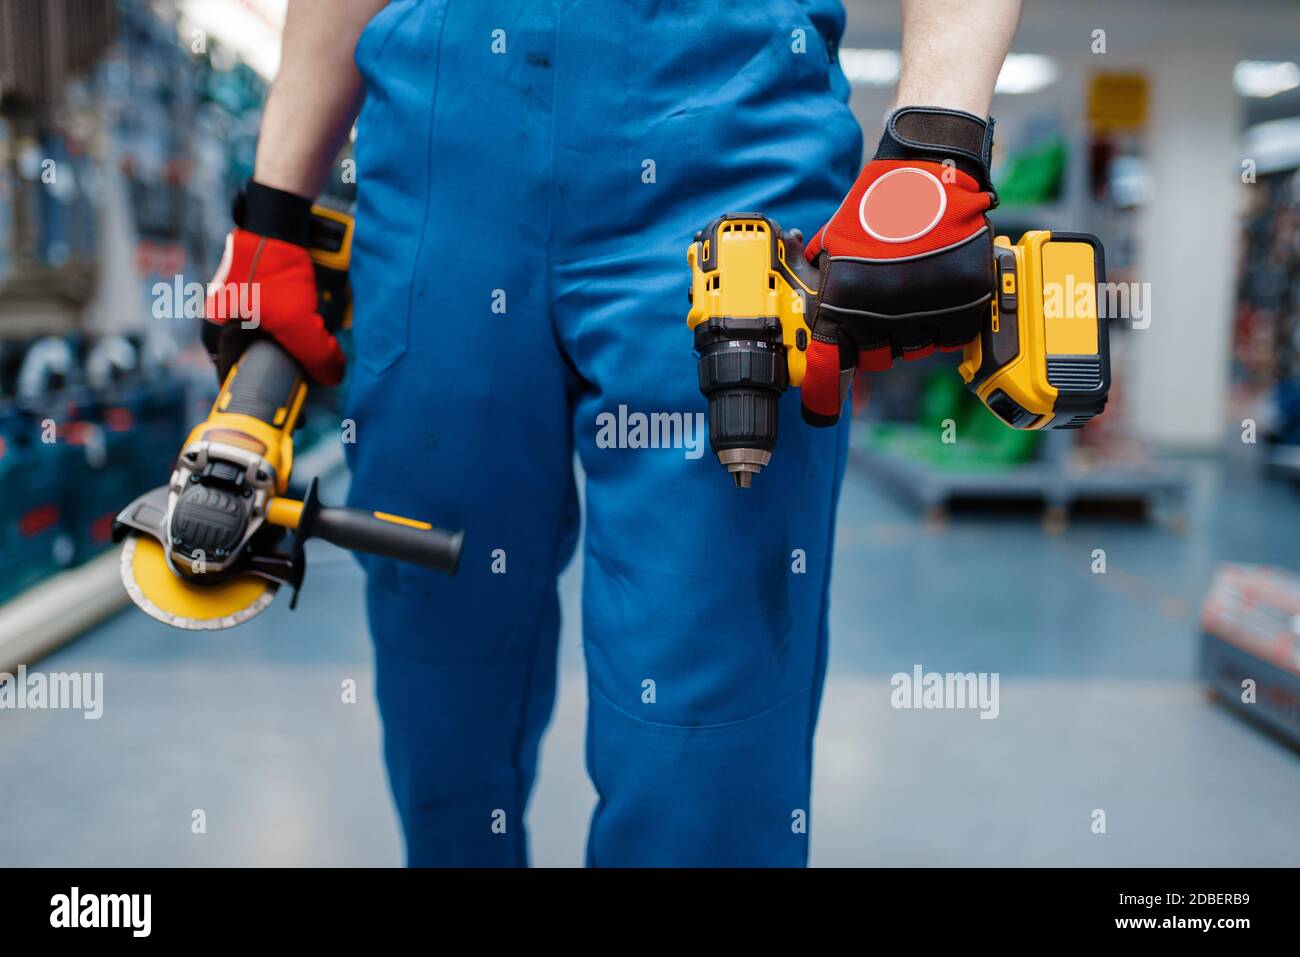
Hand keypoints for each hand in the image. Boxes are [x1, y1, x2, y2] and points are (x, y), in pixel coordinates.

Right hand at [203, 181, 344, 385]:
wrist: (275, 220)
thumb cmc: (273, 270)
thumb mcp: (300, 322)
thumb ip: (317, 356)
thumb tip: (331, 377)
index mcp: (217, 334)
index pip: (234, 381)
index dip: (261, 399)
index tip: (285, 411)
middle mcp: (221, 320)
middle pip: (256, 359)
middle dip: (285, 367)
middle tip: (307, 375)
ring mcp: (238, 303)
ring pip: (270, 336)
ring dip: (293, 339)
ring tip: (314, 335)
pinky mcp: (257, 288)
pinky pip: (280, 314)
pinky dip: (299, 318)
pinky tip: (316, 312)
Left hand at [800, 106, 997, 425]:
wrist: (928, 170)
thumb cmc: (879, 202)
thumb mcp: (836, 240)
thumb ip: (825, 278)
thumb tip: (815, 309)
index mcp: (844, 302)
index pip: (832, 362)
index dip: (824, 390)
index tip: (820, 409)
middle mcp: (882, 313)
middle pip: (878, 356)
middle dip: (876, 341)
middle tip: (882, 313)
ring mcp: (926, 310)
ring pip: (917, 346)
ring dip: (912, 329)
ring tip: (913, 293)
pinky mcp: (965, 301)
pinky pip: (954, 335)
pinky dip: (948, 323)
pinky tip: (939, 298)